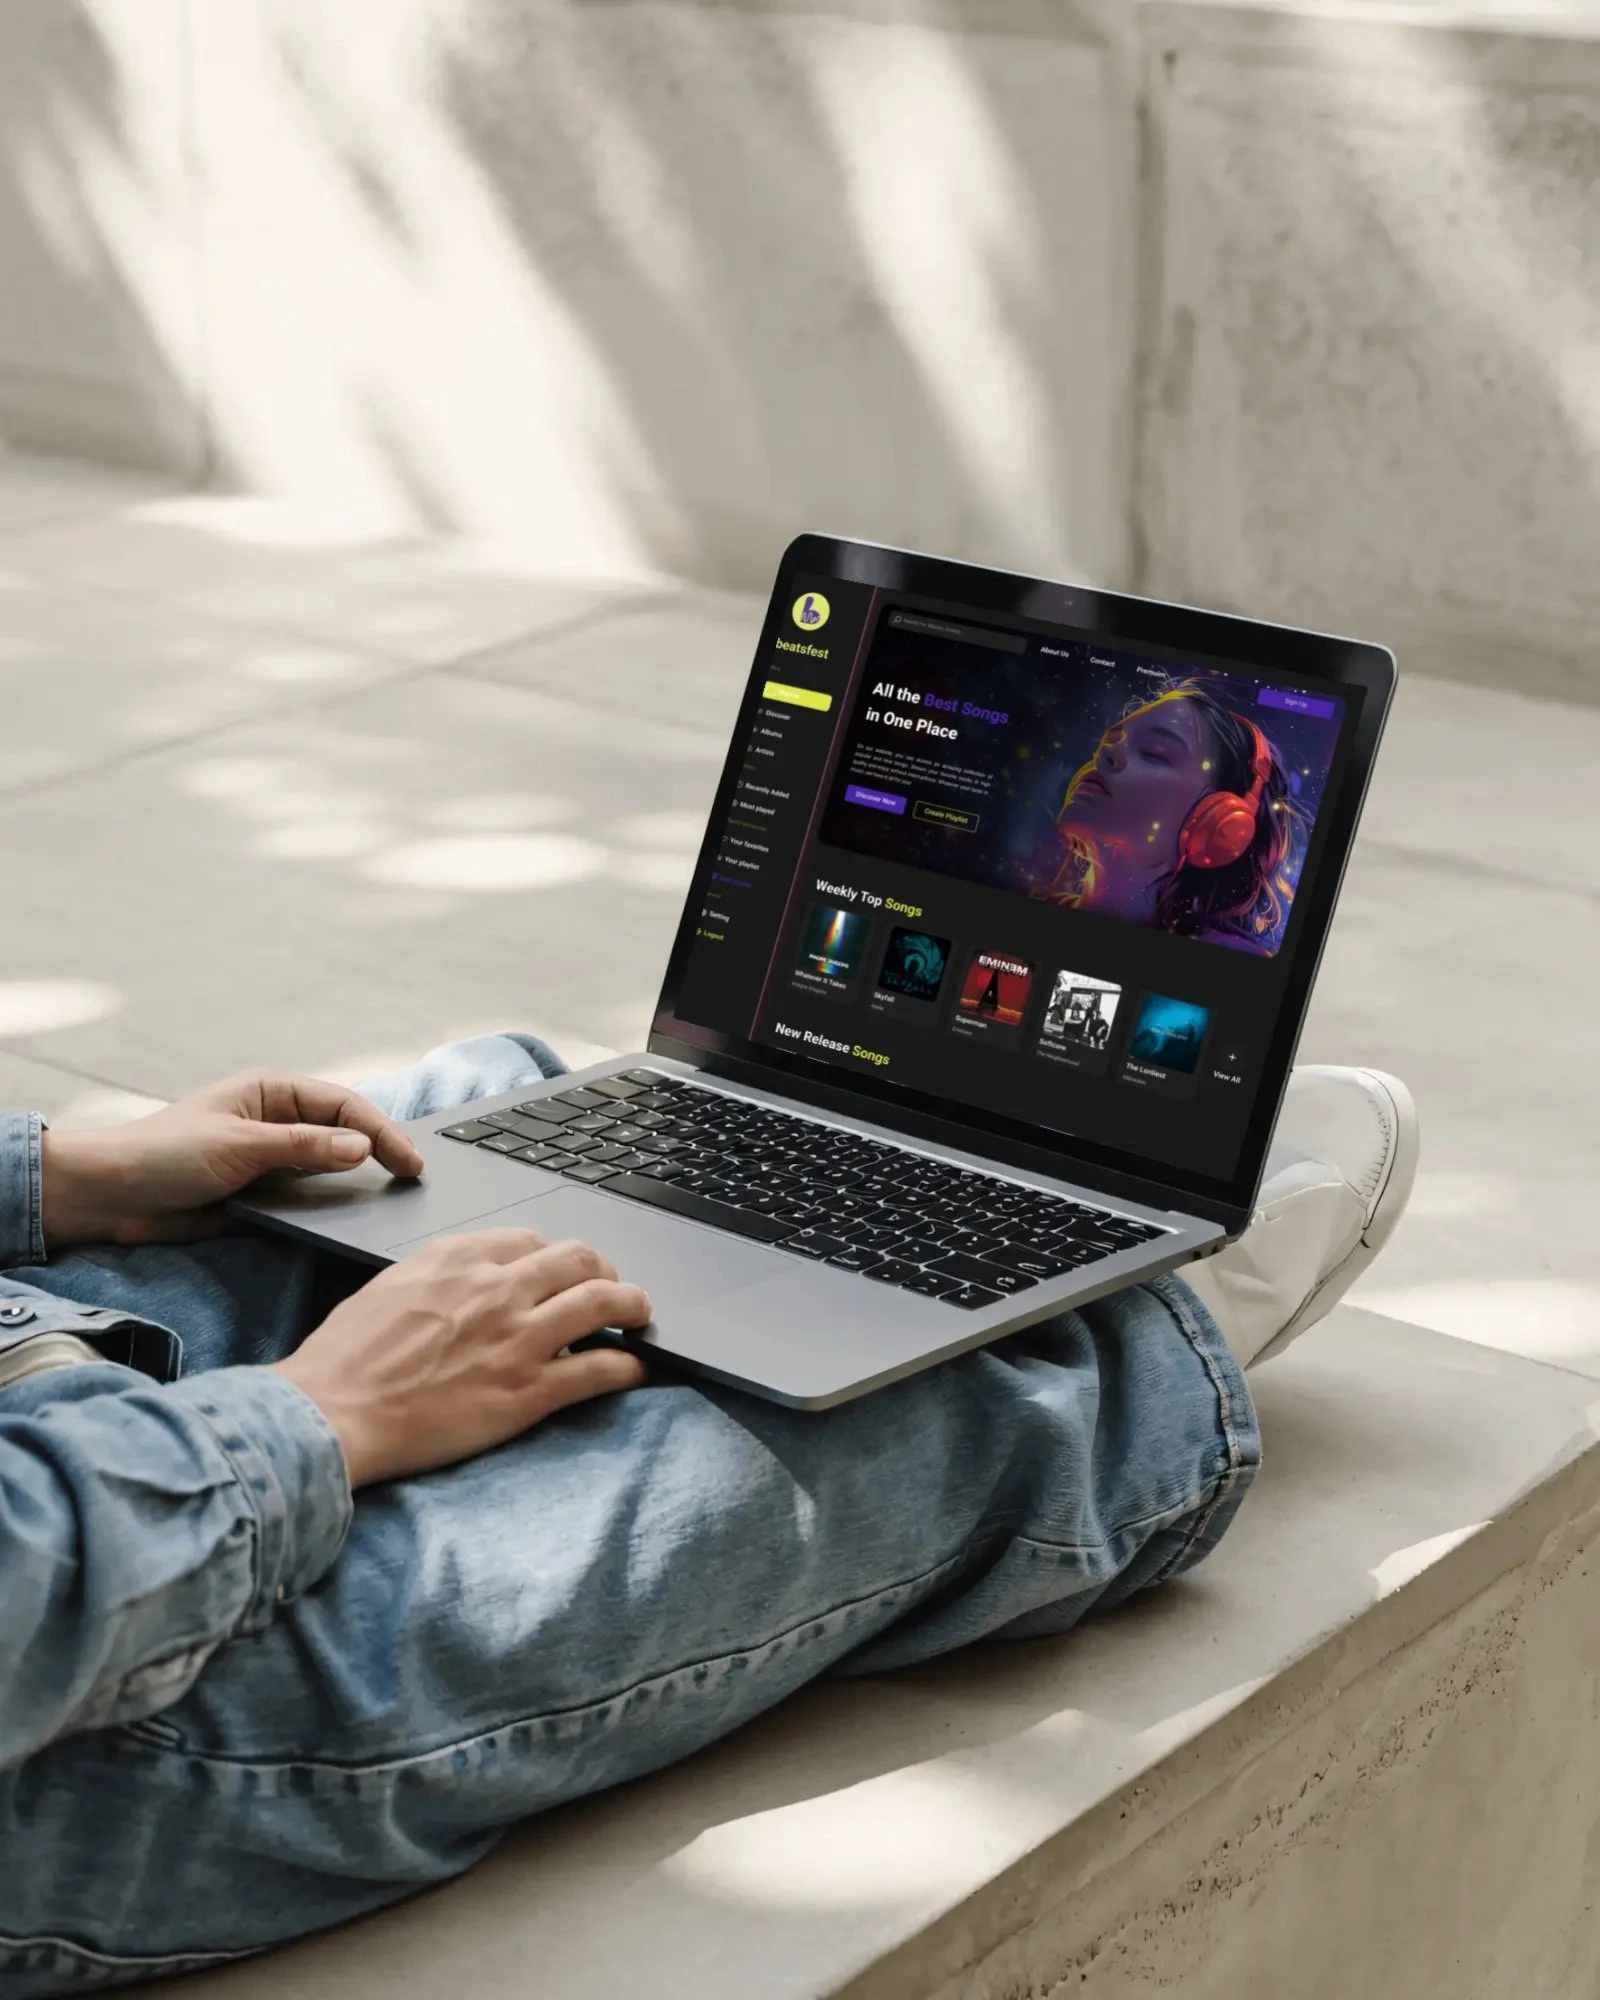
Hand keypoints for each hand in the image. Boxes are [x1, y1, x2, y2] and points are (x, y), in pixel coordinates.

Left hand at [41, 1070, 425, 1248]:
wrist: (111, 1198)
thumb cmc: (163, 1154)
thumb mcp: (240, 1145)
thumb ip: (303, 1146)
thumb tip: (361, 1146)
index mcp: (272, 1092)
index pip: (343, 1106)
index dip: (380, 1131)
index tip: (407, 1162)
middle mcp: (277, 1122)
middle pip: (344, 1134)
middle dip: (379, 1152)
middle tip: (413, 1180)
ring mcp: (271, 1159)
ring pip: (330, 1168)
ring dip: (358, 1182)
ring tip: (393, 1199)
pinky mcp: (262, 1195)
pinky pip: (308, 1199)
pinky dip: (332, 1207)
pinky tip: (351, 1217)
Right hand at [274, 1230, 650, 1485]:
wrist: (333, 1412)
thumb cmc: (345, 1358)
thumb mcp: (389, 1287)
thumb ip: (438, 1274)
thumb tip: (467, 1278)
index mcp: (460, 1258)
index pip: (532, 1240)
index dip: (554, 1258)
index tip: (559, 1272)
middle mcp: (497, 1289)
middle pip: (579, 1259)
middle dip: (604, 1270)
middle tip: (611, 1287)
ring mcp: (518, 1339)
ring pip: (604, 1302)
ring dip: (633, 1305)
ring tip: (640, 1314)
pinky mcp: (528, 1391)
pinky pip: (599, 1369)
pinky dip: (627, 1366)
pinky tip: (635, 1369)